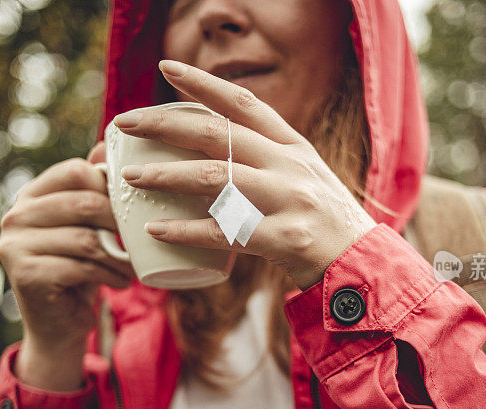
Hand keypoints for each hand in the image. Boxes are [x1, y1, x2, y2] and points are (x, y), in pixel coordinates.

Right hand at [0, 143, 133, 389]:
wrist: (60, 321)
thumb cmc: (81, 266)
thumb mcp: (90, 224)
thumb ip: (95, 188)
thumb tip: (107, 145)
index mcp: (32, 195)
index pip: (75, 171)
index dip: (110, 187)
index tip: (129, 209)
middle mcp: (16, 214)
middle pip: (84, 203)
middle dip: (119, 223)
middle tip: (138, 240)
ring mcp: (14, 244)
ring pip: (85, 238)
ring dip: (118, 255)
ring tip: (130, 266)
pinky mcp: (24, 274)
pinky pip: (81, 266)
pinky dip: (110, 275)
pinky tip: (120, 281)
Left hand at [113, 60, 376, 289]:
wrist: (361, 262)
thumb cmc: (322, 219)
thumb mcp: (301, 174)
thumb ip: (264, 157)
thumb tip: (208, 146)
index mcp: (290, 145)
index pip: (242, 103)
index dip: (203, 83)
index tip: (167, 69)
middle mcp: (288, 165)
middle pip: (216, 133)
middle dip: (163, 124)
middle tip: (124, 123)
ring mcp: (287, 200)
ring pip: (215, 179)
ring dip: (166, 175)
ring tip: (130, 177)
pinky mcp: (285, 238)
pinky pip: (224, 233)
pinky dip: (186, 231)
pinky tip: (156, 229)